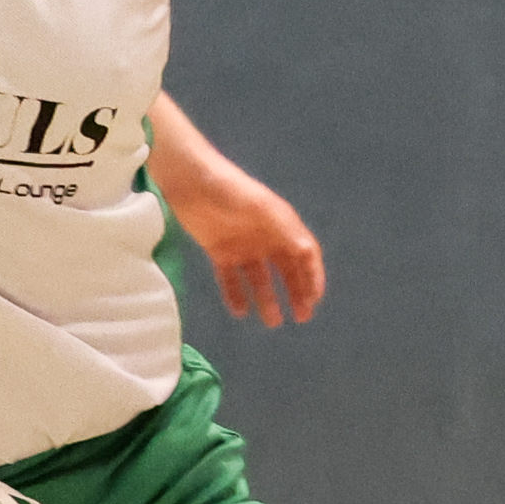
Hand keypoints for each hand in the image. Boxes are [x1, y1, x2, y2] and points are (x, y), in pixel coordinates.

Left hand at [159, 160, 327, 327]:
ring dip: (268, 299)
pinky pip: (231, 278)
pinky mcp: (219, 251)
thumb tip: (308, 254)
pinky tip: (240, 312)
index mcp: (281, 224)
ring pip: (260, 278)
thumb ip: (286, 231)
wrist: (190, 181)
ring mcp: (243, 245)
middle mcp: (266, 236)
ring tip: (272, 322)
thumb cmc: (231, 191)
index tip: (314, 301)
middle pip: (286, 270)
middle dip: (296, 292)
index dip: (313, 276)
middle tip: (301, 317)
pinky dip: (236, 295)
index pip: (305, 254)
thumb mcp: (263, 210)